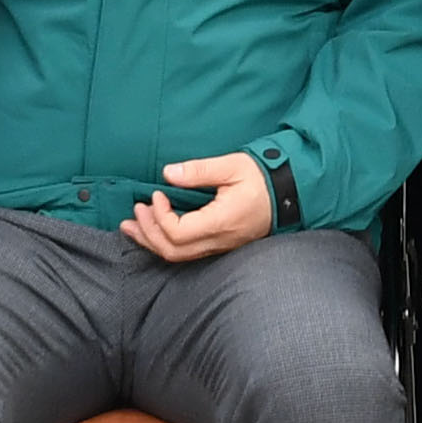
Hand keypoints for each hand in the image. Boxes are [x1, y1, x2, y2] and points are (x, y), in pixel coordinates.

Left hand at [125, 152, 274, 262]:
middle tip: (136, 209)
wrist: (290, 194)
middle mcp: (219, 241)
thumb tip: (168, 173)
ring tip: (131, 226)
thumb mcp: (232, 166)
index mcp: (222, 222)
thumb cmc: (263, 177)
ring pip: (177, 256)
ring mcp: (220, 247)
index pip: (178, 232)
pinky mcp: (220, 246)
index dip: (160, 215)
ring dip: (151, 241)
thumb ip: (199, 171)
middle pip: (173, 250)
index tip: (157, 194)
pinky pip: (186, 253)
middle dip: (148, 231)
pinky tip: (152, 232)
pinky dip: (164, 243)